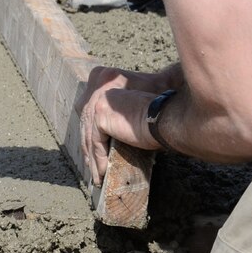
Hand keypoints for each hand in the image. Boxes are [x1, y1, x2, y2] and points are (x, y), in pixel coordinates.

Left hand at [79, 65, 181, 185]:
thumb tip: (106, 130)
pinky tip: (104, 172)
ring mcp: (97, 99)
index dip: (89, 132)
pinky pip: (97, 143)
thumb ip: (115, 110)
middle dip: (88, 147)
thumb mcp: (130, 106)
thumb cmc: (158, 108)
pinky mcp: (100, 113)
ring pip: (90, 136)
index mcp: (102, 77)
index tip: (91, 149)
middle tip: (92, 167)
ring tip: (97, 175)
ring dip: (94, 159)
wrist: (166, 111)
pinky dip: (100, 159)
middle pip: (86, 123)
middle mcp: (96, 85)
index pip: (90, 110)